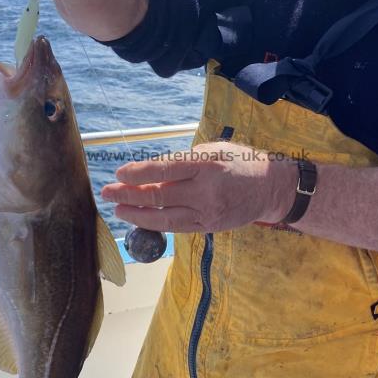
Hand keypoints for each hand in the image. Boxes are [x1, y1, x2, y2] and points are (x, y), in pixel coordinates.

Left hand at [101, 142, 297, 232]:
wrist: (270, 189)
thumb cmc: (240, 161)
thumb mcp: (214, 149)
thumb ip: (184, 160)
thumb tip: (152, 171)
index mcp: (206, 165)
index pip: (165, 170)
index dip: (139, 173)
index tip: (119, 173)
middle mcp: (206, 191)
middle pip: (159, 196)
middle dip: (128, 195)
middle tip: (107, 193)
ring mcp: (207, 212)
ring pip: (164, 218)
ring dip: (136, 214)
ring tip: (118, 210)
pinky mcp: (209, 226)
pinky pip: (176, 227)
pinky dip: (155, 224)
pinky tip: (140, 219)